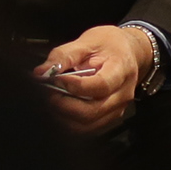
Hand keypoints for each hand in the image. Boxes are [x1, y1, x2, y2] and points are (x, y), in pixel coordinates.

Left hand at [36, 24, 151, 136]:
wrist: (129, 52)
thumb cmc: (108, 45)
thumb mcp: (86, 41)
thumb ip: (63, 56)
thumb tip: (41, 72)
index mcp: (121, 70)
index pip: (100, 86)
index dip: (74, 86)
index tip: (55, 78)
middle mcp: (122, 94)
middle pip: (92, 111)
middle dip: (63, 104)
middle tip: (47, 90)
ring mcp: (117, 109)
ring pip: (88, 124)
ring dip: (63, 115)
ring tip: (52, 98)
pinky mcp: (110, 117)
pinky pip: (88, 128)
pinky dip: (69, 121)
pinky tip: (61, 106)